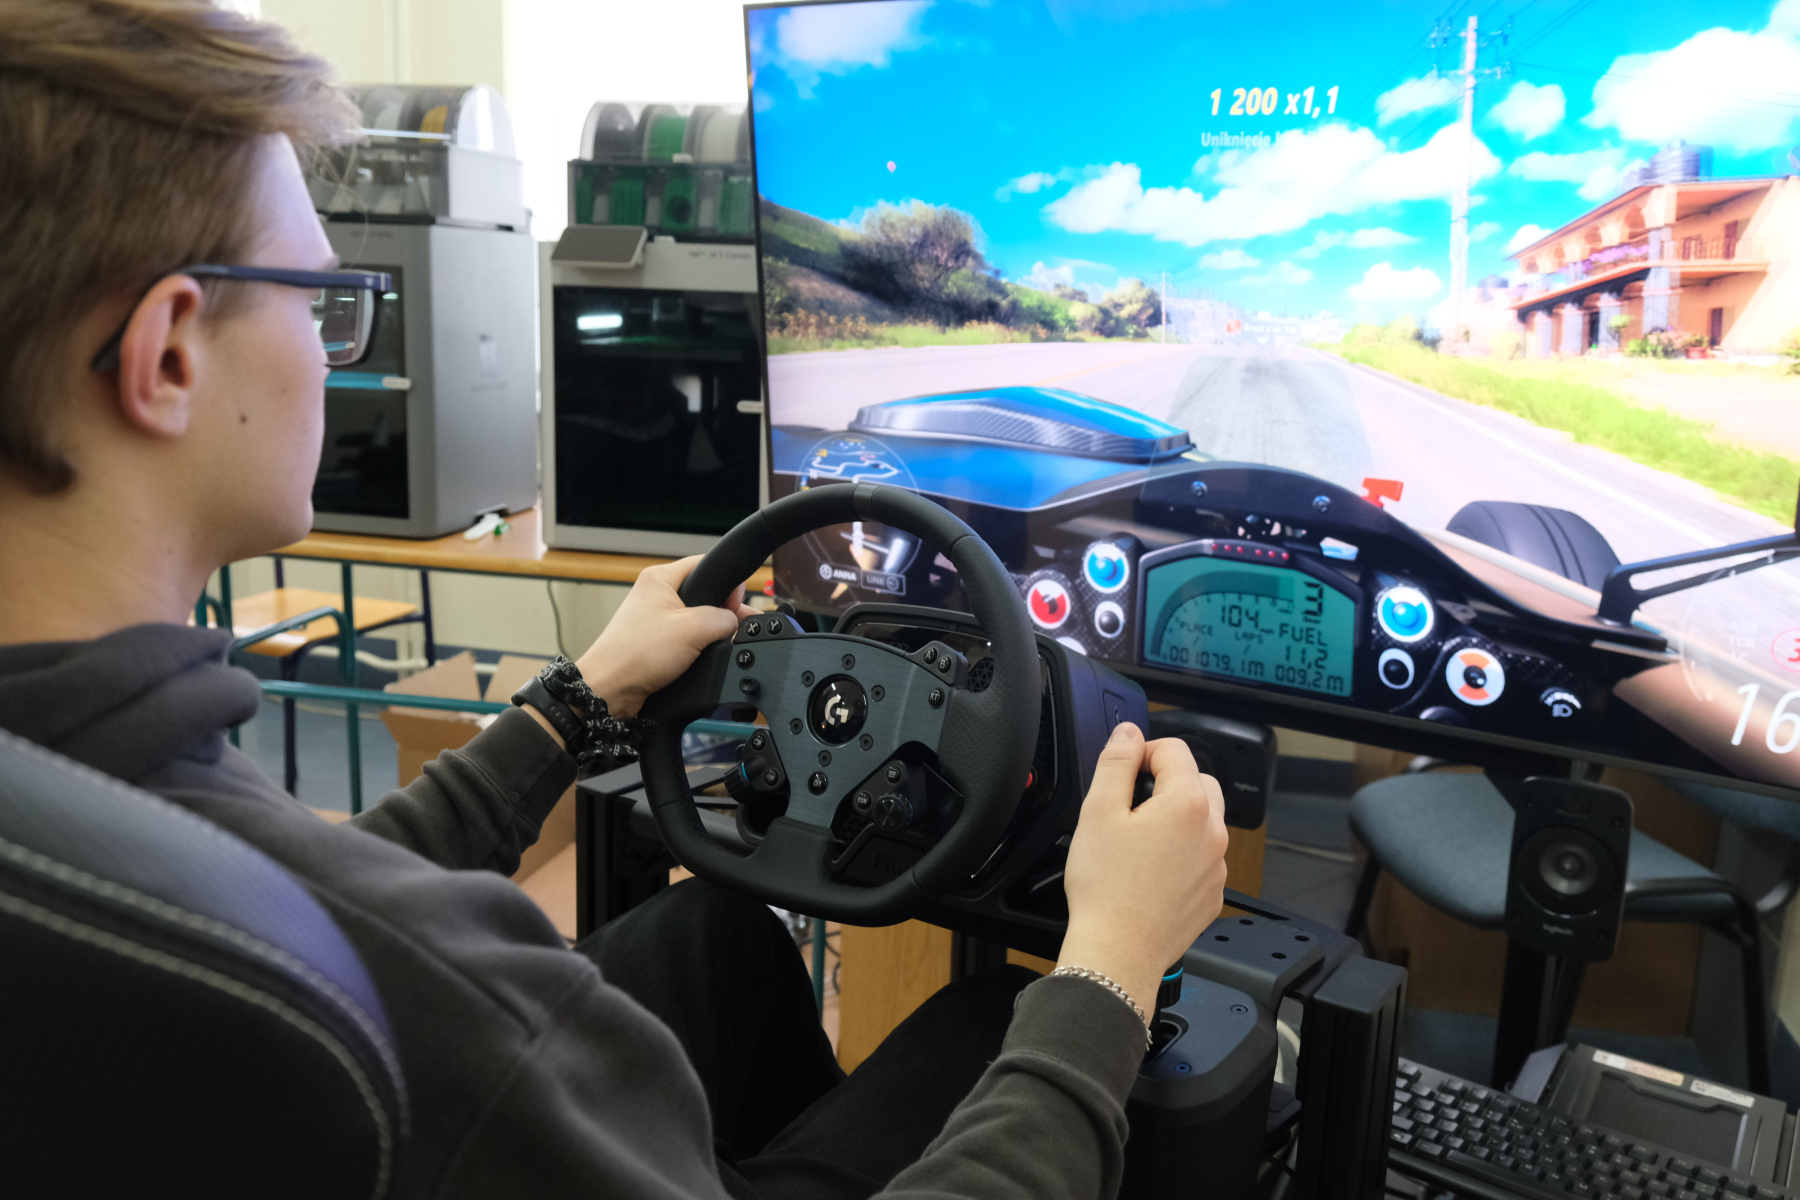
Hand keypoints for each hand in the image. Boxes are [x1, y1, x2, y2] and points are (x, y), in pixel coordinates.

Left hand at [575, 556, 758, 717]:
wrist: (610, 690)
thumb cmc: (634, 654)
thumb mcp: (693, 629)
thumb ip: (723, 619)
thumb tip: (733, 623)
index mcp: (660, 578)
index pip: (704, 565)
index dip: (727, 583)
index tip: (736, 604)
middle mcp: (656, 596)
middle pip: (704, 595)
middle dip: (722, 613)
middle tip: (732, 630)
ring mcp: (655, 620)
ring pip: (697, 621)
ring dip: (710, 635)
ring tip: (717, 647)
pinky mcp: (657, 643)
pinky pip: (687, 640)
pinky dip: (698, 649)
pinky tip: (704, 660)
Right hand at [1056, 722, 1228, 1023]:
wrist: (1118, 951)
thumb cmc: (1106, 888)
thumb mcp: (1098, 811)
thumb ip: (1117, 762)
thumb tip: (1130, 734)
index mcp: (1186, 804)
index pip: (1174, 750)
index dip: (1144, 752)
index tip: (1124, 770)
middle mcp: (1212, 831)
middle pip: (1198, 781)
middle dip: (1167, 782)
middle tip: (1130, 803)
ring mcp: (1217, 865)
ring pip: (1204, 820)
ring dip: (1178, 817)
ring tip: (1138, 840)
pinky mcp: (1213, 893)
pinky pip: (1204, 857)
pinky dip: (1183, 853)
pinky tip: (1150, 871)